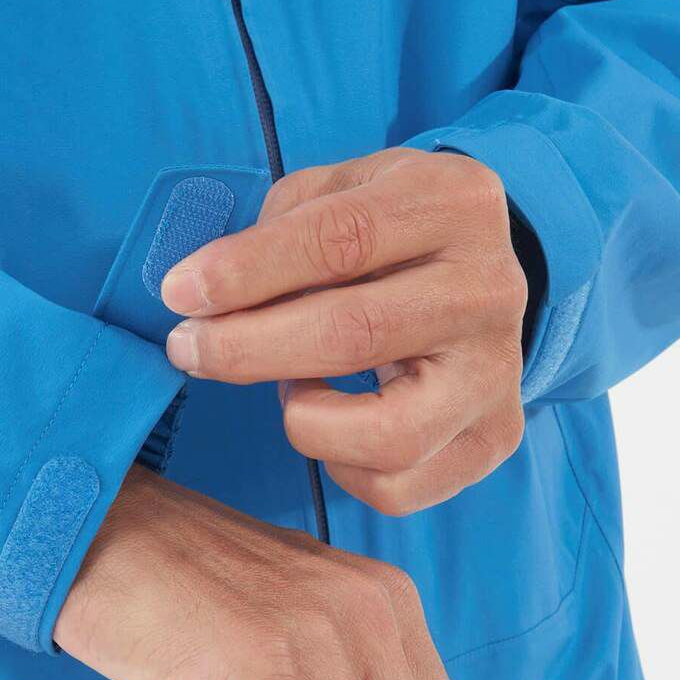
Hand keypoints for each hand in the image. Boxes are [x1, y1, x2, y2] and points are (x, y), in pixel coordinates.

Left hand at [160, 148, 528, 515]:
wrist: (474, 279)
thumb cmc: (386, 236)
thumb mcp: (340, 193)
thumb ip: (278, 231)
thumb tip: (205, 298)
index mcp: (454, 204)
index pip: (340, 239)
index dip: (248, 271)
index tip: (180, 293)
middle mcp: (491, 289)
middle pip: (355, 334)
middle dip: (247, 349)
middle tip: (188, 350)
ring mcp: (499, 373)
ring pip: (389, 433)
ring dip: (305, 420)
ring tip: (290, 389)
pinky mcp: (494, 438)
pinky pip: (398, 487)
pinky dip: (340, 467)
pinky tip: (332, 421)